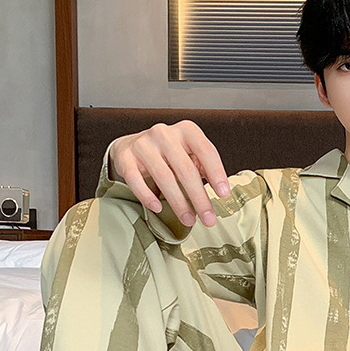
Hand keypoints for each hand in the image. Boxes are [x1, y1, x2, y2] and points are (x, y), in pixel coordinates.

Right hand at [108, 120, 230, 227]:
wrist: (133, 145)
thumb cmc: (169, 153)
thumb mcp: (191, 154)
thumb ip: (205, 168)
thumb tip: (221, 191)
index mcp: (186, 131)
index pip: (206, 150)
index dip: (216, 173)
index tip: (224, 194)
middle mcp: (164, 134)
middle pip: (185, 169)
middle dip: (199, 198)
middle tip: (208, 218)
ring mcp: (143, 144)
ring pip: (163, 176)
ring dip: (178, 202)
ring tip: (188, 220)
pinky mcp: (126, 156)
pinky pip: (135, 179)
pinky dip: (147, 195)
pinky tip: (158, 208)